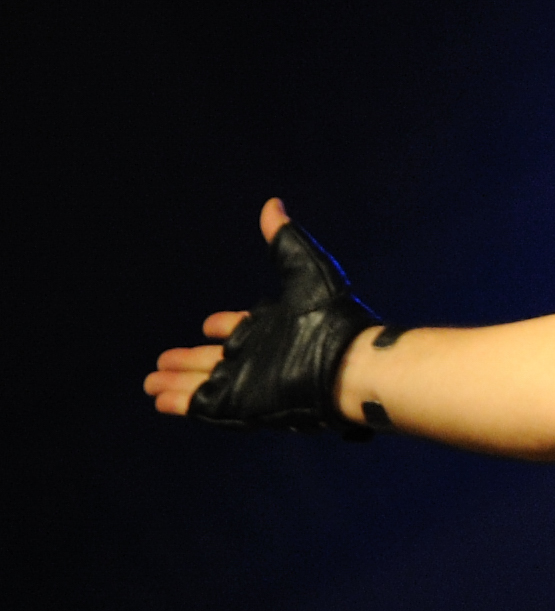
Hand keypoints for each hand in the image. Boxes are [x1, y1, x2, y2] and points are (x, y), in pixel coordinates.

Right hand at [149, 200, 387, 434]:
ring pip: (202, 384)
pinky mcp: (242, 405)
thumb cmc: (331, 316)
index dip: (223, 327)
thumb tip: (272, 204)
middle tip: (162, 360)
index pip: (240, 328)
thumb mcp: (304, 270)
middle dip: (187, 361)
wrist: (348, 363)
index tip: (208, 324)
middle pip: (213, 361)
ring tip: (150, 383)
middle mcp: (257, 357)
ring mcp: (248, 384)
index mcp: (271, 328)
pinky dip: (181, 403)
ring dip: (176, 383)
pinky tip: (159, 400)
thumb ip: (283, 240)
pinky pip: (205, 406)